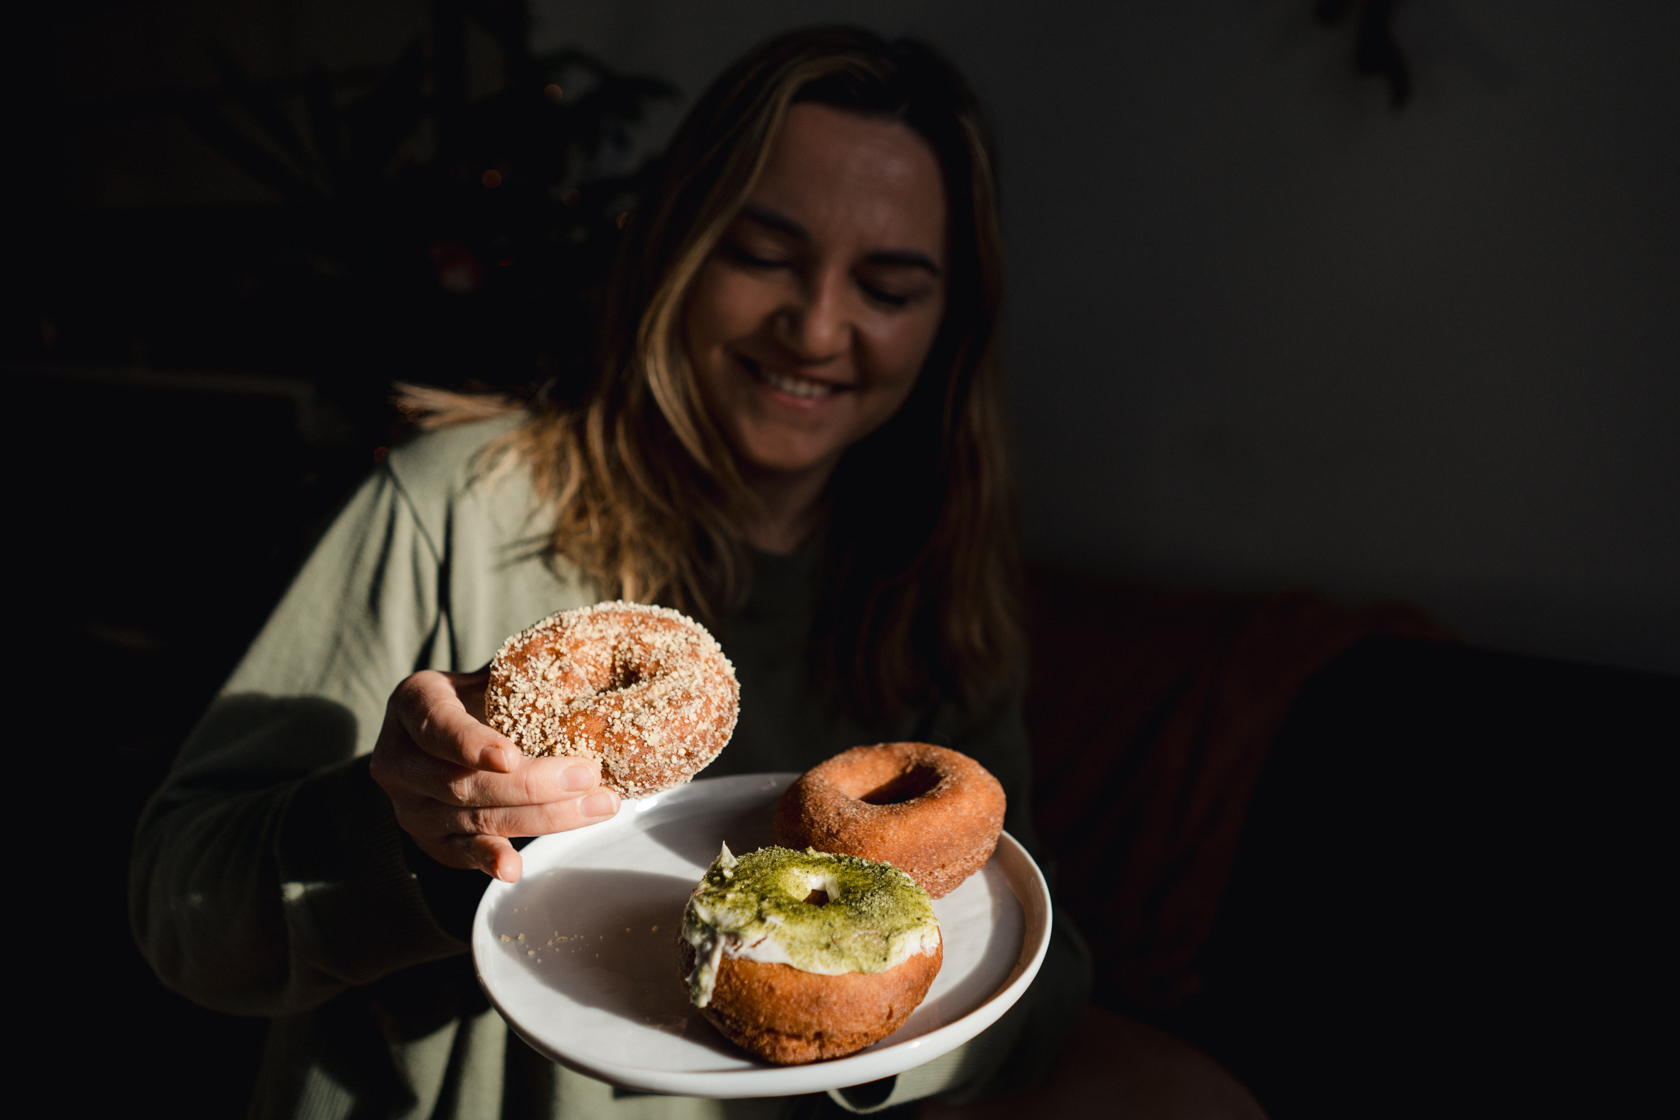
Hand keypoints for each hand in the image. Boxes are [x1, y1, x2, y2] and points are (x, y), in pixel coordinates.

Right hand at [369, 668, 619, 881]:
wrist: (450, 736)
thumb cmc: (482, 698)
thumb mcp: (491, 675)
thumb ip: (522, 671)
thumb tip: (587, 654)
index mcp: (412, 705)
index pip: (437, 727)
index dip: (472, 744)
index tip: (511, 756)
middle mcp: (398, 759)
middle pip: (462, 782)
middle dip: (532, 785)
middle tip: (588, 776)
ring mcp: (409, 806)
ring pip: (473, 819)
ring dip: (541, 818)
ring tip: (597, 807)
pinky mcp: (429, 841)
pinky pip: (461, 853)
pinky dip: (490, 858)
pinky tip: (514, 866)